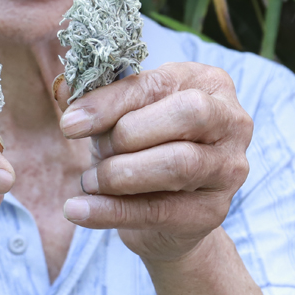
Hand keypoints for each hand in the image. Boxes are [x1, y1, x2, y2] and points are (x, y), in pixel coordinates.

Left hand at [55, 62, 251, 264]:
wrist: (165, 212)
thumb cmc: (143, 146)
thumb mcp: (120, 116)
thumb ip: (94, 100)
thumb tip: (62, 87)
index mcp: (209, 82)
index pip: (158, 83)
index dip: (110, 101)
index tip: (70, 123)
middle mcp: (231, 120)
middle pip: (186, 114)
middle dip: (127, 134)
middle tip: (96, 152)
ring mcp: (229, 168)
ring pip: (178, 164)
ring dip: (120, 173)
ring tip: (89, 180)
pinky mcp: (214, 212)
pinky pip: (161, 210)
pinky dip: (112, 211)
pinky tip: (78, 210)